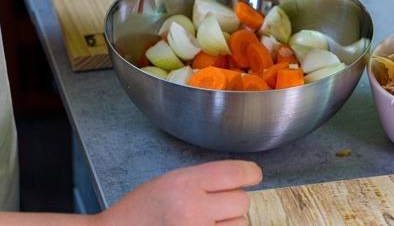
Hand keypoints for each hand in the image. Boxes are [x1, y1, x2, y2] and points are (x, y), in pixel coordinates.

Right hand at [96, 161, 261, 225]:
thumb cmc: (141, 211)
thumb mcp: (170, 182)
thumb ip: (203, 181)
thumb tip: (240, 182)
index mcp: (184, 184)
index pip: (235, 173)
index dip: (251, 173)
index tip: (253, 175)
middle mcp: (193, 209)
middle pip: (242, 201)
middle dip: (233, 202)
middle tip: (215, 205)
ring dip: (229, 224)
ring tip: (205, 223)